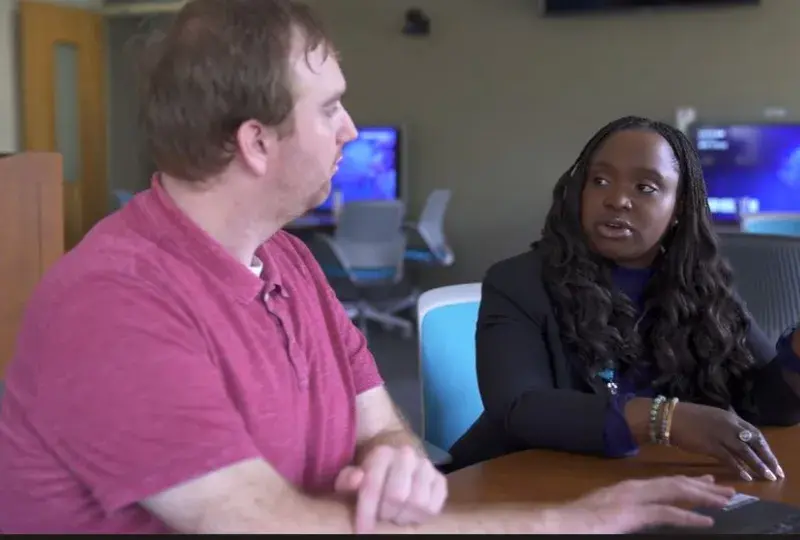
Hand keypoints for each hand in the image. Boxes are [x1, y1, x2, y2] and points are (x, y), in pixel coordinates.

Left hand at [334, 445, 447, 532]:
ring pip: (419, 503)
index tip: (362, 531)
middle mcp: (406, 455)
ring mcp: (426, 466)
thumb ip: (348, 479)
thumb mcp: (353, 474)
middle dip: (386, 513)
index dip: (366, 513)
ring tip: (395, 515)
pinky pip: (434, 506)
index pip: (373, 487)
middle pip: (397, 497)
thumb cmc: (371, 472)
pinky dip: (421, 516)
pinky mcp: (440, 479)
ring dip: (403, 516)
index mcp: (382, 453)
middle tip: (381, 516)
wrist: (396, 457)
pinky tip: (409, 512)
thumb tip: (357, 479)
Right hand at [559, 475, 734, 533]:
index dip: (688, 481)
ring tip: (725, 500)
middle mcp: (632, 488)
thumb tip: (644, 515)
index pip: (663, 481)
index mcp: (627, 488)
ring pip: (673, 491)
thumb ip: (629, 511)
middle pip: (674, 482)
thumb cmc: (579, 521)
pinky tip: (705, 521)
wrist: (560, 524)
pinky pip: (665, 513)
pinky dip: (687, 516)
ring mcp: (632, 498)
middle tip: (727, 488)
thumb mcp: (609, 513)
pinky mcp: (631, 513)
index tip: (708, 483)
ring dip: (701, 495)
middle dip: (701, 485)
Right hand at [670, 402, 783, 481]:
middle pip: (754, 442)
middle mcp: (729, 425)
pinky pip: (730, 459)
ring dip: (758, 465)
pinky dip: (740, 469)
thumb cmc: (686, 417)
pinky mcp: (711, 446)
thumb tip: (733, 436)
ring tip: (767, 476)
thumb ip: (724, 425)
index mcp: (729, 416)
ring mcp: (721, 435)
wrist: (669, 417)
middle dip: (767, 457)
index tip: (770, 457)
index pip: (755, 432)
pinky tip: (746, 477)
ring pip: (745, 452)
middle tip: (775, 470)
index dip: (764, 446)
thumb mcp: (710, 417)